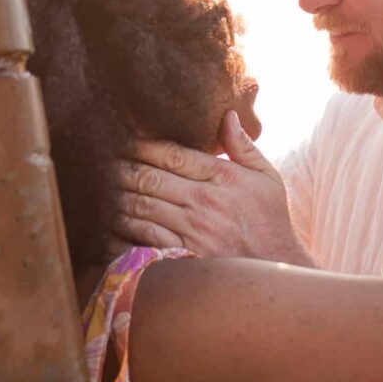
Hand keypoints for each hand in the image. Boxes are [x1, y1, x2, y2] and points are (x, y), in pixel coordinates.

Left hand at [111, 111, 312, 263]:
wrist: (277, 267)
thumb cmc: (270, 220)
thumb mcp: (267, 178)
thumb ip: (244, 147)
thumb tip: (227, 115)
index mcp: (223, 177)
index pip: (172, 154)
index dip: (143, 145)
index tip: (126, 140)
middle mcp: (205, 201)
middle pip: (149, 177)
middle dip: (123, 168)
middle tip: (105, 162)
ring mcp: (193, 230)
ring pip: (142, 205)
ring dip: (119, 196)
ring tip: (105, 188)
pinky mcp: (184, 255)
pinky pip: (144, 236)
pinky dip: (126, 226)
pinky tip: (115, 220)